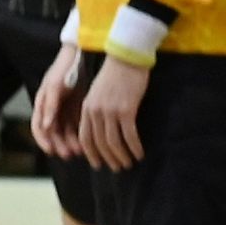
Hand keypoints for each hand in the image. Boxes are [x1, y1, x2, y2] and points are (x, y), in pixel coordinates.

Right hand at [31, 43, 85, 156]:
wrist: (81, 54)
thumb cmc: (64, 67)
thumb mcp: (55, 85)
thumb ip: (50, 105)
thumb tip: (46, 126)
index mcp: (42, 103)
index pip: (38, 127)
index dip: (43, 141)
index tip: (51, 151)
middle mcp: (51, 108)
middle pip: (53, 132)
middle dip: (60, 144)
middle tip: (69, 154)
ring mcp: (64, 108)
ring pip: (65, 131)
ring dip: (70, 141)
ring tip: (79, 149)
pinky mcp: (76, 107)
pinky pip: (76, 125)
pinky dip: (79, 134)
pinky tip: (86, 140)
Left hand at [79, 56, 150, 170]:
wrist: (127, 56)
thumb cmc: (115, 73)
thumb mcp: (98, 91)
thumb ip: (96, 109)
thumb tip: (102, 129)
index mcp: (87, 107)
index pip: (86, 138)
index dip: (92, 153)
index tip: (99, 164)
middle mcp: (96, 111)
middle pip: (99, 143)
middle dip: (109, 159)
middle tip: (117, 168)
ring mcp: (110, 111)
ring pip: (114, 142)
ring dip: (121, 156)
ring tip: (129, 163)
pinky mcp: (126, 110)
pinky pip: (129, 135)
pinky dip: (134, 147)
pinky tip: (140, 154)